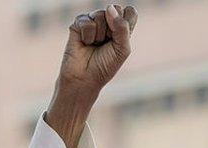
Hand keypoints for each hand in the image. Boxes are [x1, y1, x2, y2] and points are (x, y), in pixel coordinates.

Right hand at [46, 4, 137, 147]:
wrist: (84, 79)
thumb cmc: (105, 67)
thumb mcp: (122, 49)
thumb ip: (122, 27)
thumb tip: (109, 8)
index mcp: (121, 29)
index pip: (129, 11)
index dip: (127, 20)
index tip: (120, 37)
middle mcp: (107, 23)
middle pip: (116, 9)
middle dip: (112, 28)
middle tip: (106, 43)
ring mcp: (92, 22)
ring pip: (101, 14)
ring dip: (99, 34)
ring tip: (94, 45)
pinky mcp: (78, 24)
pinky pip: (86, 20)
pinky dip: (87, 35)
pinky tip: (84, 43)